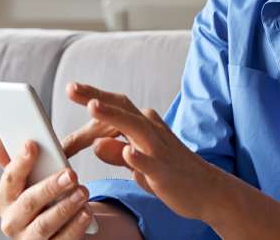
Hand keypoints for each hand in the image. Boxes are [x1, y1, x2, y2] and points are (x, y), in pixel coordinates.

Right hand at [0, 138, 94, 238]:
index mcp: (3, 199)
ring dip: (65, 207)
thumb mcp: (26, 180)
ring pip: (44, 225)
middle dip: (50, 187)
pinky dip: (75, 227)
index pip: (9, 180)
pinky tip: (86, 213)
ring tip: (83, 192)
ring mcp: (28, 239)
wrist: (50, 230)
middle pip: (28, 203)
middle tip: (71, 174)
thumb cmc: (37, 199)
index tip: (33, 145)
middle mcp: (11, 222)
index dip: (20, 162)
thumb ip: (15, 162)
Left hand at [66, 81, 225, 221]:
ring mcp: (159, 150)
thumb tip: (96, 144)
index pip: (116, 107)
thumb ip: (117, 153)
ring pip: (135, 128)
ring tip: (92, 107)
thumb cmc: (171, 174)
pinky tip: (127, 152)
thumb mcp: (138, 163)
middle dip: (96, 97)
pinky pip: (150, 163)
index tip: (73, 89)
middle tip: (72, 88)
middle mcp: (152, 131)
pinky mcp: (165, 171)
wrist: (208, 190)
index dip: (93, 97)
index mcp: (145, 125)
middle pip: (122, 109)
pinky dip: (138, 157)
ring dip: (114, 116)